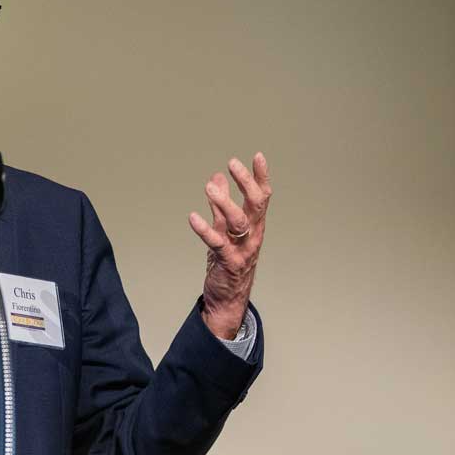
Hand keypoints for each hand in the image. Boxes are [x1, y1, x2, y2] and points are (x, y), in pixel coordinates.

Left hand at [188, 152, 271, 338]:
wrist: (227, 298)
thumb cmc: (228, 261)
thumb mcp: (225, 229)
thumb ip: (220, 205)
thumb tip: (216, 177)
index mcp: (254, 225)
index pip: (262, 196)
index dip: (261, 177)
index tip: (258, 156)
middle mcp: (253, 234)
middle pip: (256, 205)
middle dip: (246, 183)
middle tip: (232, 163)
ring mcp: (242, 249)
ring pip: (239, 222)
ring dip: (225, 203)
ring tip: (210, 188)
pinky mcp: (228, 262)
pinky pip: (217, 243)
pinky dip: (204, 230)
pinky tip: (192, 218)